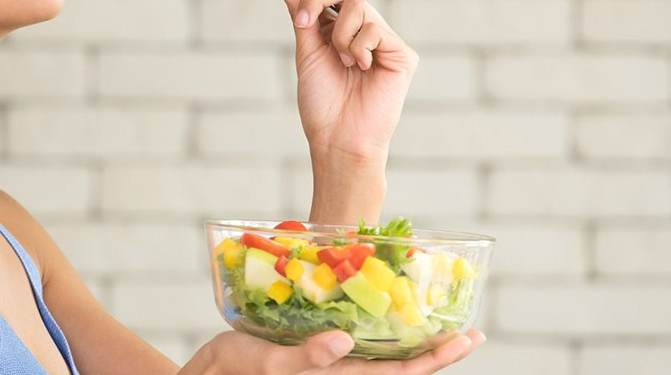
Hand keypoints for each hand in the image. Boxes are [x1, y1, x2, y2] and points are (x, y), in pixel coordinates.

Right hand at [179, 329, 484, 374]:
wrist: (209, 374)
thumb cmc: (236, 371)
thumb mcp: (270, 364)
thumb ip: (308, 358)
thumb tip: (346, 342)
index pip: (400, 372)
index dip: (436, 357)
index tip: (468, 338)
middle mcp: (342, 372)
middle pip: (402, 364)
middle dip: (437, 348)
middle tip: (470, 329)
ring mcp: (332, 363)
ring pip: (384, 354)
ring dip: (413, 339)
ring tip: (437, 320)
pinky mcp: (316, 351)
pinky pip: (360, 342)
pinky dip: (379, 328)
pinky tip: (384, 311)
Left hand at [269, 0, 418, 163]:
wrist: (338, 137)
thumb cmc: (322, 103)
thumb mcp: (306, 53)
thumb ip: (301, 17)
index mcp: (335, 31)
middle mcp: (360, 30)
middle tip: (304, 22)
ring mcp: (382, 40)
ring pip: (357, 5)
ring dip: (340, 35)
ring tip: (343, 63)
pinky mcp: (401, 52)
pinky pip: (373, 28)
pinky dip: (358, 47)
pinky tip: (361, 69)